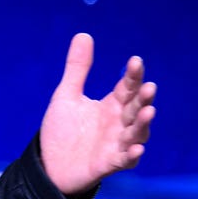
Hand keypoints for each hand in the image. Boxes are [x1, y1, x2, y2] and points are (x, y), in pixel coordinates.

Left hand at [40, 33, 156, 195]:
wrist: (48, 164)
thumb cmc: (62, 130)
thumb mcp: (67, 95)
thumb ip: (78, 68)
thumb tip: (84, 34)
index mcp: (111, 106)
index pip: (127, 88)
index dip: (132, 76)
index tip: (136, 61)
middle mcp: (118, 124)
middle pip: (135, 109)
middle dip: (143, 99)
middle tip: (149, 87)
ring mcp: (116, 145)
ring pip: (136, 133)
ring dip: (143, 124)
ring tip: (148, 111)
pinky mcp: (108, 164)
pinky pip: (124, 160)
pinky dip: (131, 154)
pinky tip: (137, 148)